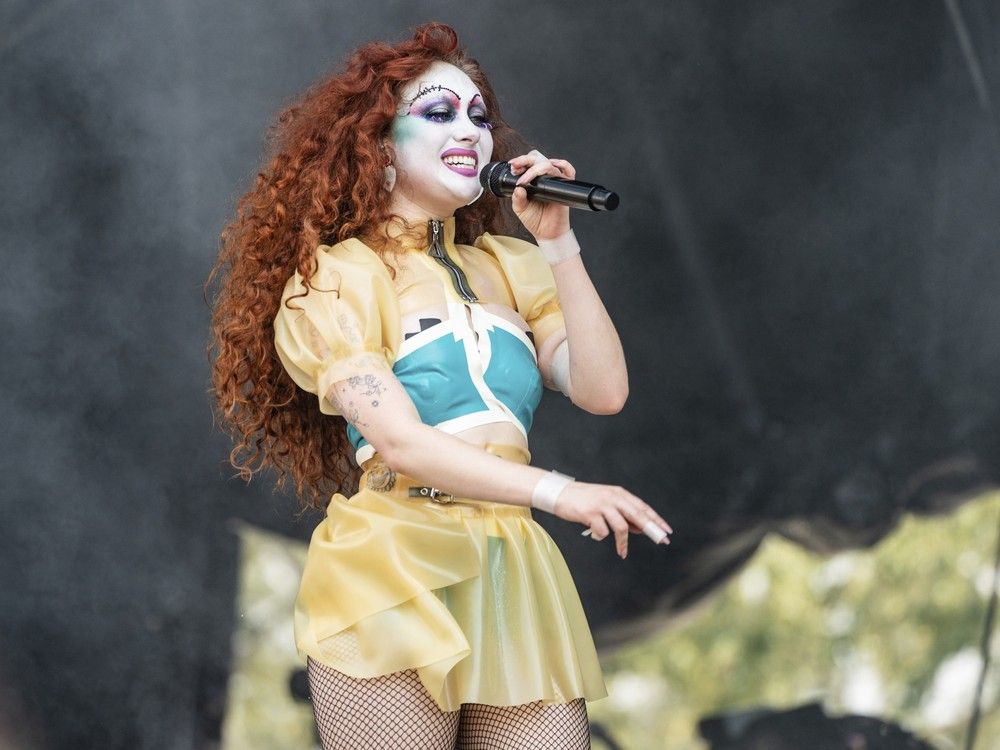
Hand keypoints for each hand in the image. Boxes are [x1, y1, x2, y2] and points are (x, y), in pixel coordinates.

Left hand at [508, 150, 575, 240]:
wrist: (547, 233)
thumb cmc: (536, 220)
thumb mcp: (521, 209)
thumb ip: (517, 199)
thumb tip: (518, 188)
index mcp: (532, 180)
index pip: (527, 164)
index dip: (520, 162)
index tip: (512, 166)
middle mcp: (543, 178)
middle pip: (537, 159)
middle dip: (525, 160)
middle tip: (516, 166)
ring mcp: (554, 181)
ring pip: (549, 164)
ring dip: (536, 167)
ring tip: (526, 176)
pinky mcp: (564, 187)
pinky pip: (568, 171)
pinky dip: (563, 165)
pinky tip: (553, 166)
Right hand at [553, 482, 672, 558]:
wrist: (559, 493)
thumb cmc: (583, 499)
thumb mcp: (606, 503)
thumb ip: (622, 513)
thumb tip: (639, 529)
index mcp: (619, 493)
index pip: (642, 507)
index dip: (656, 519)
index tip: (666, 530)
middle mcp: (613, 497)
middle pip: (638, 515)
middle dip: (652, 530)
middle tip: (661, 541)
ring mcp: (602, 505)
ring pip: (622, 526)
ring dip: (623, 543)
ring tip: (622, 552)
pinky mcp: (590, 513)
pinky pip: (603, 532)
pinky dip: (601, 537)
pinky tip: (596, 534)